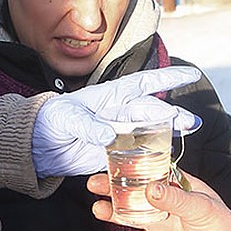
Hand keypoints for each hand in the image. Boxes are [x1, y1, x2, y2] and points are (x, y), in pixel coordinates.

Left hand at [31, 66, 202, 177]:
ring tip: (188, 133)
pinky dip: (154, 156)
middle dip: (173, 115)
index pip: (144, 84)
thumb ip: (88, 126)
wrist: (39, 144)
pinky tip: (169, 156)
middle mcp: (120, 113)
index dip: (167, 79)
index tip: (190, 74)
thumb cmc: (51, 120)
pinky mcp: (115, 154)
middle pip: (152, 112)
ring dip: (170, 133)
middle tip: (190, 122)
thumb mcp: (67, 119)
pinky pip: (138, 155)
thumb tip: (109, 136)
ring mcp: (119, 134)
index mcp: (111, 96)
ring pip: (151, 132)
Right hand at [87, 169, 230, 230]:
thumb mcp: (201, 206)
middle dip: (114, 188)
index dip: (133, 167)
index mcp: (179, 186)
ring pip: (130, 215)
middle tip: (95, 184)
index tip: (114, 162)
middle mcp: (165, 203)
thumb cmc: (223, 227)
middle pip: (134, 193)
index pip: (152, 172)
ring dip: (113, 212)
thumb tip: (150, 189)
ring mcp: (159, 224)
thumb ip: (174, 198)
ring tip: (99, 209)